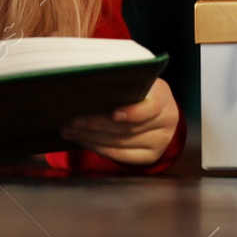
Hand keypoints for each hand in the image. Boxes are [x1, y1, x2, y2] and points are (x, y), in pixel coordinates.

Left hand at [57, 77, 178, 165]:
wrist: (157, 110)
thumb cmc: (138, 89)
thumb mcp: (135, 80)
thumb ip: (119, 82)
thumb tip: (85, 82)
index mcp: (162, 95)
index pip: (152, 107)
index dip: (133, 113)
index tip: (113, 114)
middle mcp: (166, 120)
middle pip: (129, 128)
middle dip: (97, 124)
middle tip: (73, 122)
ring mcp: (160, 141)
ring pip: (121, 143)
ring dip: (92, 138)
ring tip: (70, 131)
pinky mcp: (150, 156)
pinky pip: (121, 156)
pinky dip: (99, 148)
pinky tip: (83, 141)